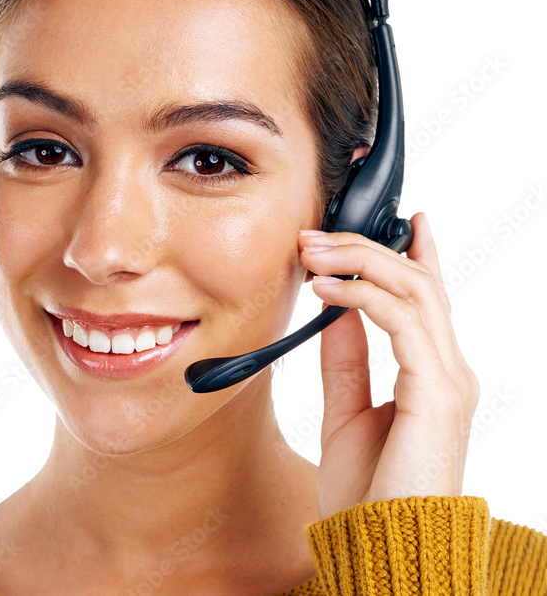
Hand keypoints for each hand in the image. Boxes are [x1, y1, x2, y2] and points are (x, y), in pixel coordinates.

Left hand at [297, 212, 480, 519]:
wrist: (385, 544)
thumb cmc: (370, 491)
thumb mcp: (348, 412)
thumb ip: (347, 361)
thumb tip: (335, 312)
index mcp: (432, 375)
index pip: (429, 299)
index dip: (419, 253)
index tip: (403, 219)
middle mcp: (449, 370)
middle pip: (419, 282)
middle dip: (368, 247)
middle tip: (316, 235)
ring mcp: (448, 378)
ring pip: (414, 290)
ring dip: (359, 261)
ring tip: (313, 251)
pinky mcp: (435, 390)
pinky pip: (399, 321)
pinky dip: (361, 296)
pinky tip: (325, 290)